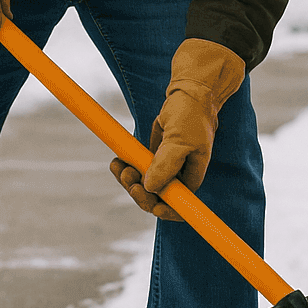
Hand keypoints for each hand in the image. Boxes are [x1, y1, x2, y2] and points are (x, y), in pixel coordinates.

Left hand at [111, 39, 245, 219]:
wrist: (187, 96)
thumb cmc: (190, 116)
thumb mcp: (180, 140)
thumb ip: (167, 164)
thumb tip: (151, 188)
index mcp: (191, 178)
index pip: (179, 208)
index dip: (164, 211)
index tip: (151, 205)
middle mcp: (177, 178)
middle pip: (155, 199)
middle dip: (139, 192)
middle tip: (128, 177)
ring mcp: (163, 169)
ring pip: (142, 187)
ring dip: (127, 181)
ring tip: (118, 166)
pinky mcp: (152, 159)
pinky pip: (135, 172)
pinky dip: (124, 169)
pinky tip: (116, 162)